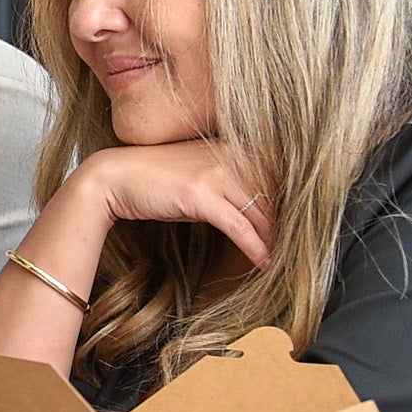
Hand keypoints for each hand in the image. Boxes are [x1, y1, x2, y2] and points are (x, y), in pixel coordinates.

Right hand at [68, 141, 276, 264]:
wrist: (112, 177)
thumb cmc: (151, 179)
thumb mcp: (195, 176)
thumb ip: (224, 182)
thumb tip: (248, 207)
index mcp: (231, 149)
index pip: (274, 180)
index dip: (288, 207)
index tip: (296, 231)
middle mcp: (229, 157)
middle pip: (274, 197)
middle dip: (288, 227)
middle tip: (299, 252)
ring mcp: (217, 174)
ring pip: (263, 212)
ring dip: (277, 241)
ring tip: (287, 263)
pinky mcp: (202, 195)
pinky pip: (240, 226)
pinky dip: (257, 247)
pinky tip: (265, 262)